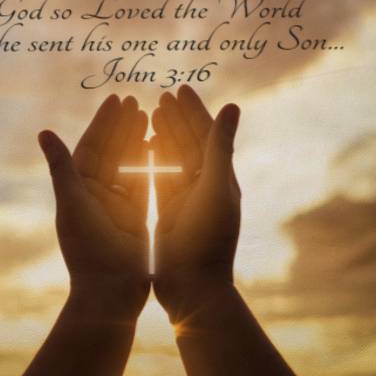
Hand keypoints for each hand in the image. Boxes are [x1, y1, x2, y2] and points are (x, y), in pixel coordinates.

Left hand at [38, 94, 149, 318]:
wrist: (110, 293)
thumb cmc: (88, 251)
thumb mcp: (73, 205)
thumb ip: (62, 167)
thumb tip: (44, 132)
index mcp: (77, 191)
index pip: (91, 148)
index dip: (104, 122)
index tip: (118, 99)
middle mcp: (94, 197)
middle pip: (110, 153)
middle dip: (122, 126)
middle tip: (136, 100)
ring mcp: (115, 208)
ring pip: (127, 166)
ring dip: (136, 141)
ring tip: (149, 115)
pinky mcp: (134, 219)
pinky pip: (142, 185)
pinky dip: (149, 166)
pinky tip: (159, 147)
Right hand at [150, 85, 240, 323]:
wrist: (194, 286)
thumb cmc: (208, 240)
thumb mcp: (215, 189)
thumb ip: (220, 147)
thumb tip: (232, 106)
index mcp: (222, 179)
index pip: (207, 136)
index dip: (194, 111)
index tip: (179, 89)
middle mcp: (208, 188)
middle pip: (191, 144)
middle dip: (177, 119)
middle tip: (161, 96)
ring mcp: (189, 202)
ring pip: (175, 161)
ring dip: (164, 136)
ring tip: (150, 114)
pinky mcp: (171, 215)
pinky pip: (162, 181)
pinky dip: (154, 162)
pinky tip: (143, 147)